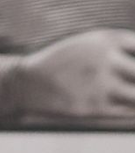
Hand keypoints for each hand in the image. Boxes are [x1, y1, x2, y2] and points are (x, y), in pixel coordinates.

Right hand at [9, 29, 134, 121]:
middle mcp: (104, 58)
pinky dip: (131, 112)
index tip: (129, 69)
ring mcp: (100, 83)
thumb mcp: (87, 45)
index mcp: (104, 39)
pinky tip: (125, 108)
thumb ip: (115, 50)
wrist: (29, 81)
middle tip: (129, 82)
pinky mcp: (96, 106)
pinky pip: (130, 113)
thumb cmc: (63, 63)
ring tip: (127, 94)